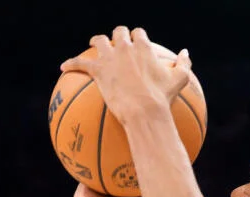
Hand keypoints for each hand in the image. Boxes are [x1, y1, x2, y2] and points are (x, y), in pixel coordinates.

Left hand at [61, 26, 192, 122]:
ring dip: (96, 42)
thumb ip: (184, 63)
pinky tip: (63, 67)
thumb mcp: (180, 80)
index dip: (136, 37)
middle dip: (117, 35)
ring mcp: (110, 58)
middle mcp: (125, 48)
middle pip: (118, 32)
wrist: (144, 111)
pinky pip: (79, 64)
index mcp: (143, 47)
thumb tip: (186, 52)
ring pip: (99, 41)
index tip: (136, 42)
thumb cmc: (163, 98)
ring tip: (93, 45)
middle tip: (116, 42)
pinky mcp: (98, 71)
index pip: (138, 34)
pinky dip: (71, 63)